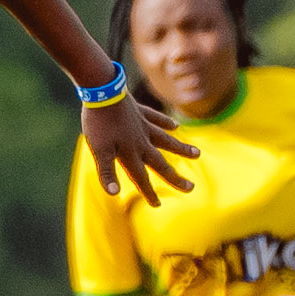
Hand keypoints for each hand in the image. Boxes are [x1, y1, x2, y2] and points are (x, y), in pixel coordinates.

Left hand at [83, 97, 197, 207]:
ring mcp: (142, 125)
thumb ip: (106, 172)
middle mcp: (141, 141)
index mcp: (130, 153)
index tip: (158, 204)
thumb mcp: (98, 150)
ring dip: (180, 148)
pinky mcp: (139, 111)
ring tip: (197, 154)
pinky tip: (175, 126)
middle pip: (160, 162)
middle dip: (174, 177)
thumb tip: (114, 194)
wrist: (101, 91)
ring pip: (165, 139)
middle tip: (191, 187)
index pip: (140, 177)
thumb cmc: (98, 123)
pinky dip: (166, 122)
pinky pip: (156, 118)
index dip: (148, 192)